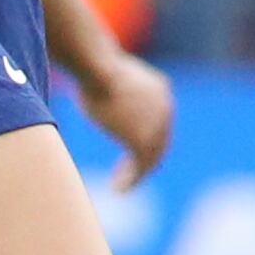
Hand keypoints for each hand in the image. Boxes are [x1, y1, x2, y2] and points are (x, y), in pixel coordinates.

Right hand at [72, 43, 175, 189]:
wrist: (98, 69)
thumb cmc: (91, 65)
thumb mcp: (104, 74)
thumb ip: (106, 85)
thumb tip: (90, 79)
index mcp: (159, 90)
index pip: (158, 120)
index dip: (144, 136)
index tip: (130, 150)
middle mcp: (165, 108)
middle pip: (160, 141)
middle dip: (144, 158)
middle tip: (128, 174)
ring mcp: (157, 125)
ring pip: (152, 157)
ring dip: (137, 173)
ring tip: (120, 187)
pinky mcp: (144, 140)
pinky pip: (142, 166)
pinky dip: (132, 179)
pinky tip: (119, 189)